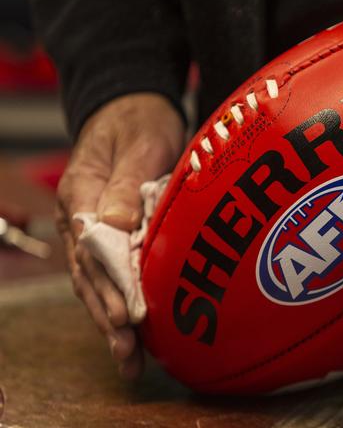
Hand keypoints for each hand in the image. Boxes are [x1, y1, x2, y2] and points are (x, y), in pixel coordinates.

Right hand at [56, 93, 183, 378]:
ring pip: (98, 280)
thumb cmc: (138, 122)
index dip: (109, 285)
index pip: (91, 249)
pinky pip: (113, 271)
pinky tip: (133, 330)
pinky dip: (121, 300)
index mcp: (81, 193)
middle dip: (108, 315)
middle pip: (89, 273)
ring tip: (129, 358)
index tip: (128, 316)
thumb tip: (114, 225)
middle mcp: (81, 217)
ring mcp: (94, 228)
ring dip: (112, 319)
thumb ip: (124, 182)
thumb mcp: (137, 144)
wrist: (134, 109)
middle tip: (128, 351)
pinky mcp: (113, 233)